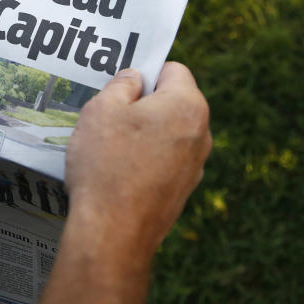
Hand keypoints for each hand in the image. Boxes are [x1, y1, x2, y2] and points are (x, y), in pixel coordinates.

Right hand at [66, 62, 211, 254]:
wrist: (113, 233)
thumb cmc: (107, 165)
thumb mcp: (102, 110)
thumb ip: (122, 84)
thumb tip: (135, 79)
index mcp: (187, 105)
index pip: (173, 70)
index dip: (145, 72)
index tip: (120, 86)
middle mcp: (201, 134)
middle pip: (172, 102)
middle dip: (143, 104)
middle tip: (108, 115)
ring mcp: (195, 166)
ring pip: (166, 133)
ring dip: (142, 133)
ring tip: (108, 147)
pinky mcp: (182, 192)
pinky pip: (163, 161)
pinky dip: (144, 160)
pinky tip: (116, 172)